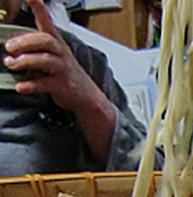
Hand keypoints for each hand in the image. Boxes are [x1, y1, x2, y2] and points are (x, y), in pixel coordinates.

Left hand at [4, 0, 106, 115]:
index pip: (47, 21)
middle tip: (9, 47)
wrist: (87, 97)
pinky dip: (30, 85)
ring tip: (10, 64)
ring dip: (24, 61)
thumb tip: (10, 45)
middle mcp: (61, 53)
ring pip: (44, 60)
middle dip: (24, 42)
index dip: (38, 8)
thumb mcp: (52, 56)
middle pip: (45, 40)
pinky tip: (20, 86)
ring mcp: (63, 69)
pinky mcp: (63, 86)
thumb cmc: (65, 74)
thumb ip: (34, 49)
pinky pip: (44, 83)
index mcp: (56, 43)